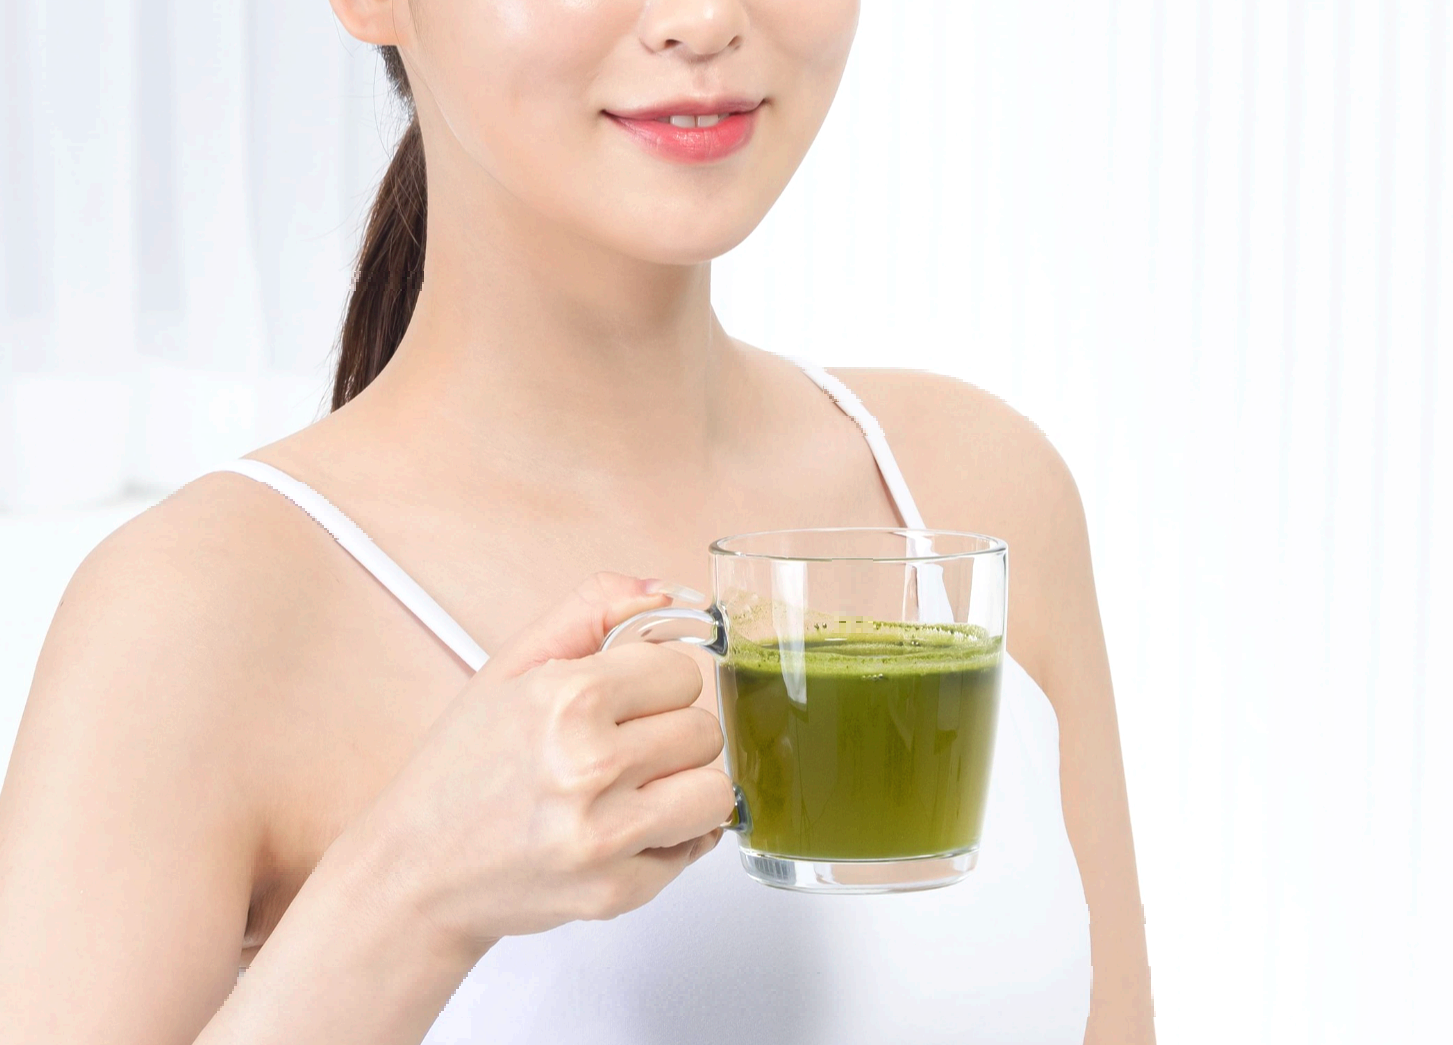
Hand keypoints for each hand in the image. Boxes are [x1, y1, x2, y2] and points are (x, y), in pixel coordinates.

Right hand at [346, 571, 734, 955]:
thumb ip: (592, 610)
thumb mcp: (511, 667)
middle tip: (618, 750)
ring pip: (713, 792)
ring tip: (631, 791)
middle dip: (667, 735)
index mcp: (565, 699)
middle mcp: (587, 766)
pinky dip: (668, 841)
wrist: (417, 872)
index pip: (681, 672)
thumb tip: (669, 591)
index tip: (623, 701)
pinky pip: (695, 848)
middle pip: (702, 730)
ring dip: (681, 789)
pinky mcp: (615, 891)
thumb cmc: (462, 771)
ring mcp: (604, 835)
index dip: (653, 685)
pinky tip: (619, 831)